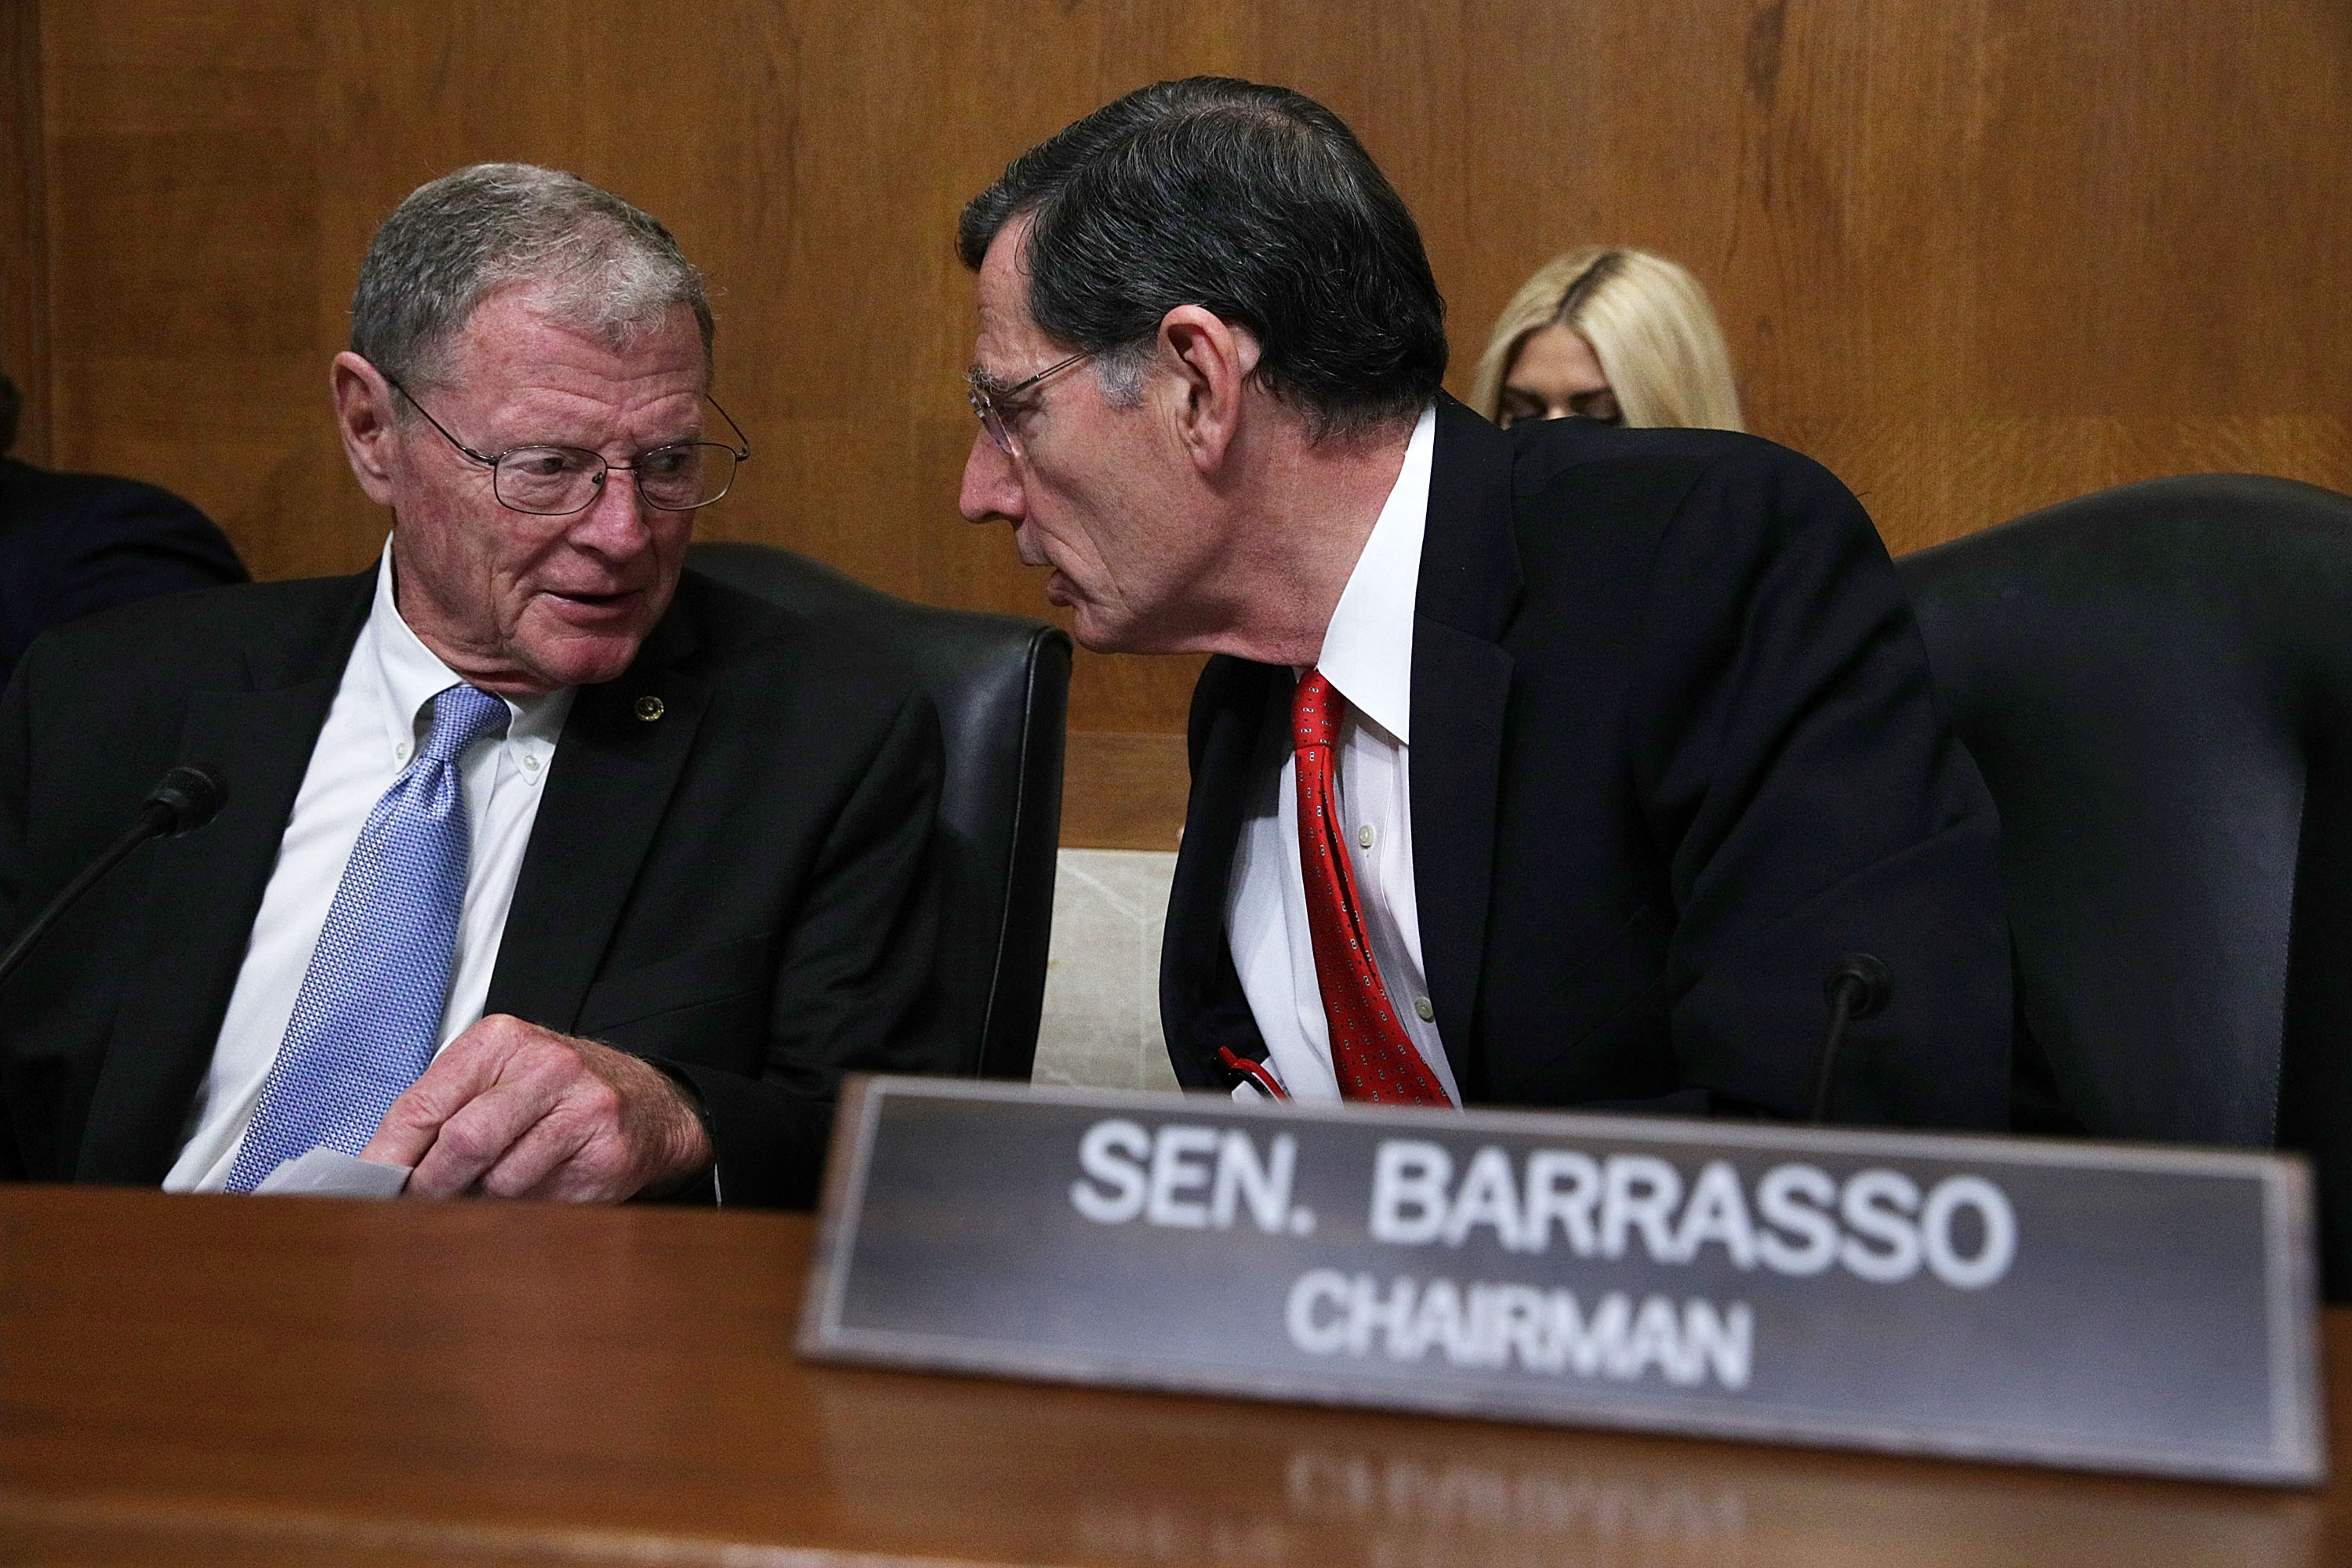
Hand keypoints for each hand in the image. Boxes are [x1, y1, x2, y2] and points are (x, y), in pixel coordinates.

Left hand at [360, 1015, 712, 1200]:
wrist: (650, 1105)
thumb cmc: (555, 1097)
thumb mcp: (496, 1081)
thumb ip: (441, 1115)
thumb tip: (377, 1175)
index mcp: (502, 1041)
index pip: (424, 1105)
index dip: (389, 1156)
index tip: (369, 1189)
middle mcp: (547, 1065)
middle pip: (463, 1143)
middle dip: (433, 1187)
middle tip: (421, 1206)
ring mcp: (584, 1107)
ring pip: (502, 1181)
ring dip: (485, 1202)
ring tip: (493, 1192)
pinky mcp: (609, 1152)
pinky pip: (543, 1203)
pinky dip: (528, 1210)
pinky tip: (540, 1191)